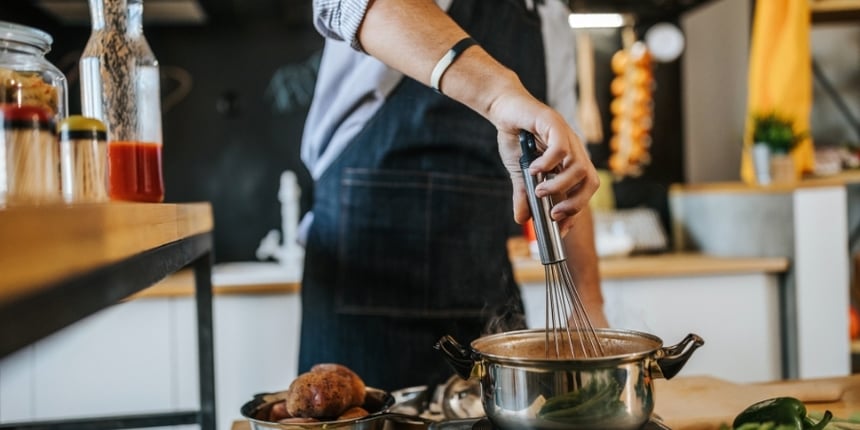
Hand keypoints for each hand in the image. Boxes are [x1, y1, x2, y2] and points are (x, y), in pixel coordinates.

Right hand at [490, 91, 599, 234]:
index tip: (561, 229)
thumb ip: (523, 194)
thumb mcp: (519, 172)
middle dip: (576, 203)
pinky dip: (548, 163)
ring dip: (559, 186)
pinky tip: (533, 169)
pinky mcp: (554, 123)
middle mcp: (574, 150)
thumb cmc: (515, 137)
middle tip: (554, 214)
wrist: (503, 108)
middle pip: (591, 182)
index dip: (576, 211)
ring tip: (539, 191)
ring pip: (579, 168)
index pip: (584, 190)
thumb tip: (521, 219)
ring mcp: (567, 136)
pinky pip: (561, 148)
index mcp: (571, 161)